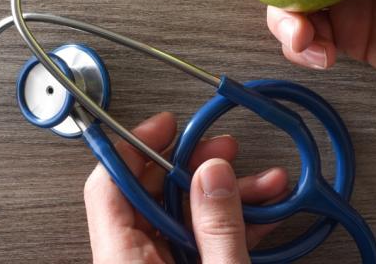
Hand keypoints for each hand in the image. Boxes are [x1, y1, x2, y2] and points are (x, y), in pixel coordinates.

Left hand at [84, 112, 287, 262]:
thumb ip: (217, 227)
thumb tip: (212, 173)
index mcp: (123, 260)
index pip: (110, 186)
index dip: (136, 147)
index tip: (167, 124)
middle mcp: (132, 262)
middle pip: (151, 194)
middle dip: (195, 166)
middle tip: (225, 150)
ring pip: (182, 216)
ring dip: (225, 196)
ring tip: (266, 183)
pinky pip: (198, 240)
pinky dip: (230, 223)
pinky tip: (263, 211)